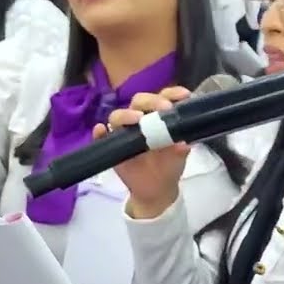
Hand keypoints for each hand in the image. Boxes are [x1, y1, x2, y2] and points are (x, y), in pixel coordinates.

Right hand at [92, 86, 192, 218]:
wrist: (156, 190)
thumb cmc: (168, 167)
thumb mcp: (179, 158)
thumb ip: (181, 150)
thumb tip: (183, 144)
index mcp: (159, 117)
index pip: (163, 97)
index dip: (172, 93)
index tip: (184, 96)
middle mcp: (140, 119)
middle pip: (140, 101)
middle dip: (151, 101)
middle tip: (164, 108)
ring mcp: (124, 131)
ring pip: (119, 115)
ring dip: (126, 115)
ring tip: (137, 120)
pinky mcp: (111, 145)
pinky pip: (101, 136)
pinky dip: (100, 132)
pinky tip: (101, 131)